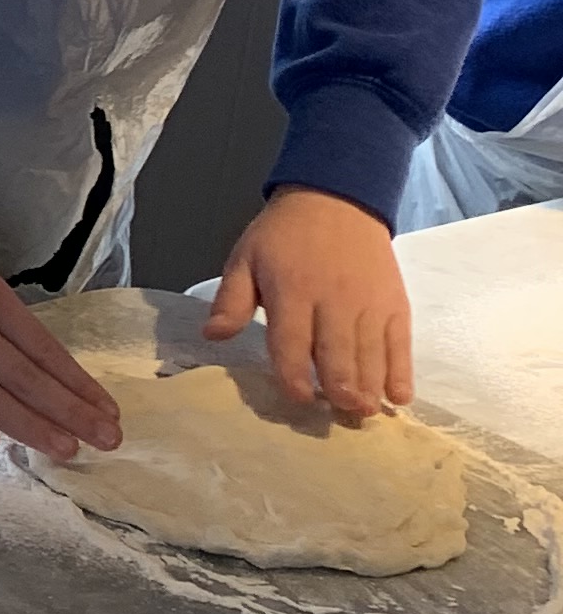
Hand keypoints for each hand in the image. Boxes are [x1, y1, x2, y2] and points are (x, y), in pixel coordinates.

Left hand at [210, 188, 412, 416]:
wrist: (338, 198)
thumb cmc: (284, 235)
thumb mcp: (245, 258)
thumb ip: (230, 300)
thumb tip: (212, 336)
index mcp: (292, 290)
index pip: (292, 342)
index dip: (294, 376)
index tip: (297, 398)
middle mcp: (333, 300)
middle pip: (337, 354)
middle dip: (338, 390)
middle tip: (336, 415)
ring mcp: (369, 303)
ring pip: (370, 354)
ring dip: (368, 388)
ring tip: (362, 413)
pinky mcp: (395, 303)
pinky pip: (400, 343)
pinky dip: (401, 372)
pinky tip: (397, 398)